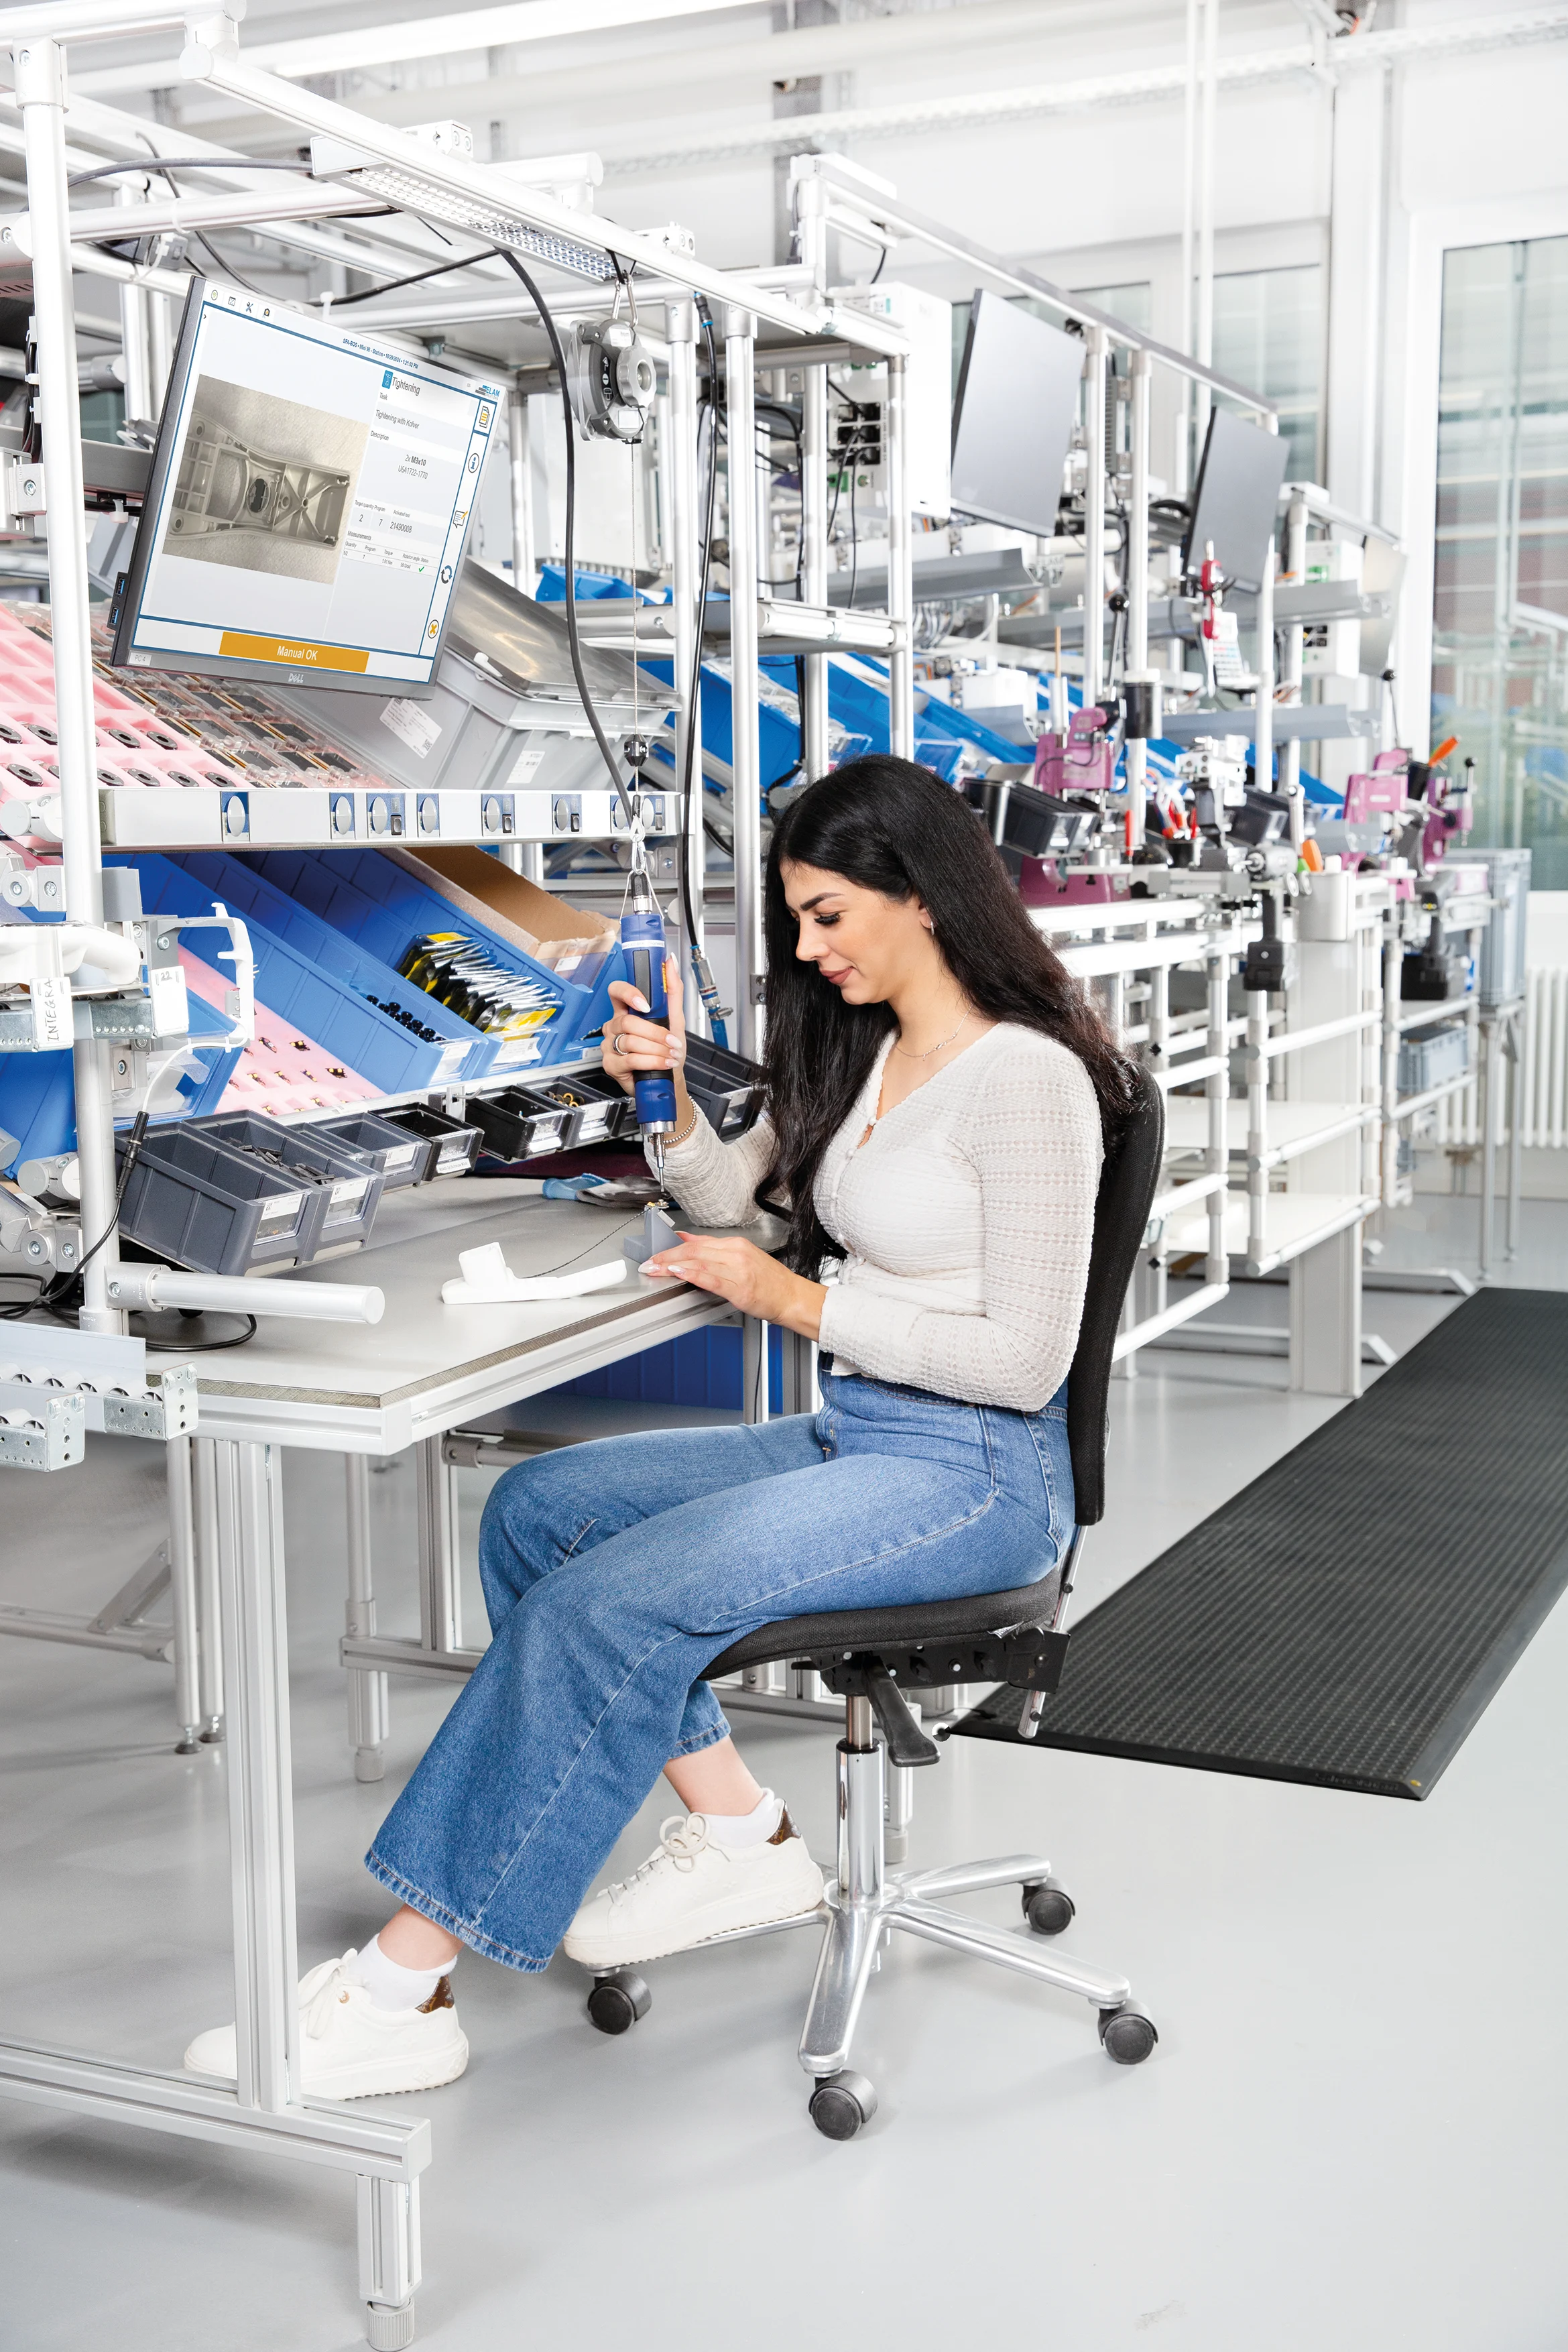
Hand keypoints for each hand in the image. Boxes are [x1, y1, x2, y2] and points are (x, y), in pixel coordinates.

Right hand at [602, 965, 687, 1112]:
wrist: (669, 1078)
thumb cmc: (668, 1048)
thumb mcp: (675, 1018)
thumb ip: (673, 990)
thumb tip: (671, 962)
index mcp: (626, 1011)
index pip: (616, 991)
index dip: (628, 994)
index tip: (645, 1004)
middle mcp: (615, 1026)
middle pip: (627, 1022)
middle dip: (655, 1033)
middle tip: (671, 1041)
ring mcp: (610, 1045)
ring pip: (630, 1041)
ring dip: (656, 1049)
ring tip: (670, 1054)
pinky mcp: (610, 1065)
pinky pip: (630, 1059)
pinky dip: (652, 1061)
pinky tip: (663, 1063)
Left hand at [642, 1231, 824, 1340]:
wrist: (791, 1297)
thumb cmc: (770, 1282)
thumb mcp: (742, 1257)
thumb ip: (713, 1250)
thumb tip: (686, 1239)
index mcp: (736, 1245)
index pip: (697, 1241)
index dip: (672, 1247)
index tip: (656, 1254)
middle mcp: (736, 1253)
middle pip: (694, 1249)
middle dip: (667, 1256)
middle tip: (649, 1263)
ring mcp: (737, 1269)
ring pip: (699, 1261)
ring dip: (672, 1264)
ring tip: (655, 1269)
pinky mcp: (739, 1287)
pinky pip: (710, 1278)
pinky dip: (691, 1274)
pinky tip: (678, 1273)